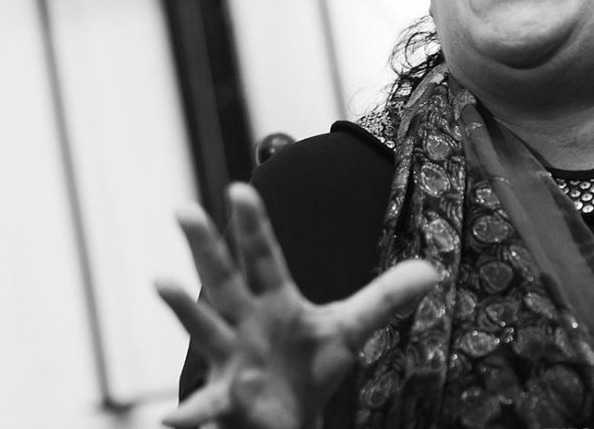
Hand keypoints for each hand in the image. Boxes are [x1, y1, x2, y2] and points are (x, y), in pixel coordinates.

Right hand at [156, 182, 438, 428]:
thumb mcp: (347, 330)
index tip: (239, 188)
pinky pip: (206, 405)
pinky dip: (188, 414)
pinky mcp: (227, 400)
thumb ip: (382, 299)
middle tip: (183, 209)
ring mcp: (230, 358)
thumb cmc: (306, 368)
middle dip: (204, 246)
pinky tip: (169, 419)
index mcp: (271, 299)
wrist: (287, 420)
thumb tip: (432, 270)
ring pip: (203, 327)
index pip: (262, 256)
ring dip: (182, 307)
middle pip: (222, 278)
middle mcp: (242, 322)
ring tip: (160, 280)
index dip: (253, 224)